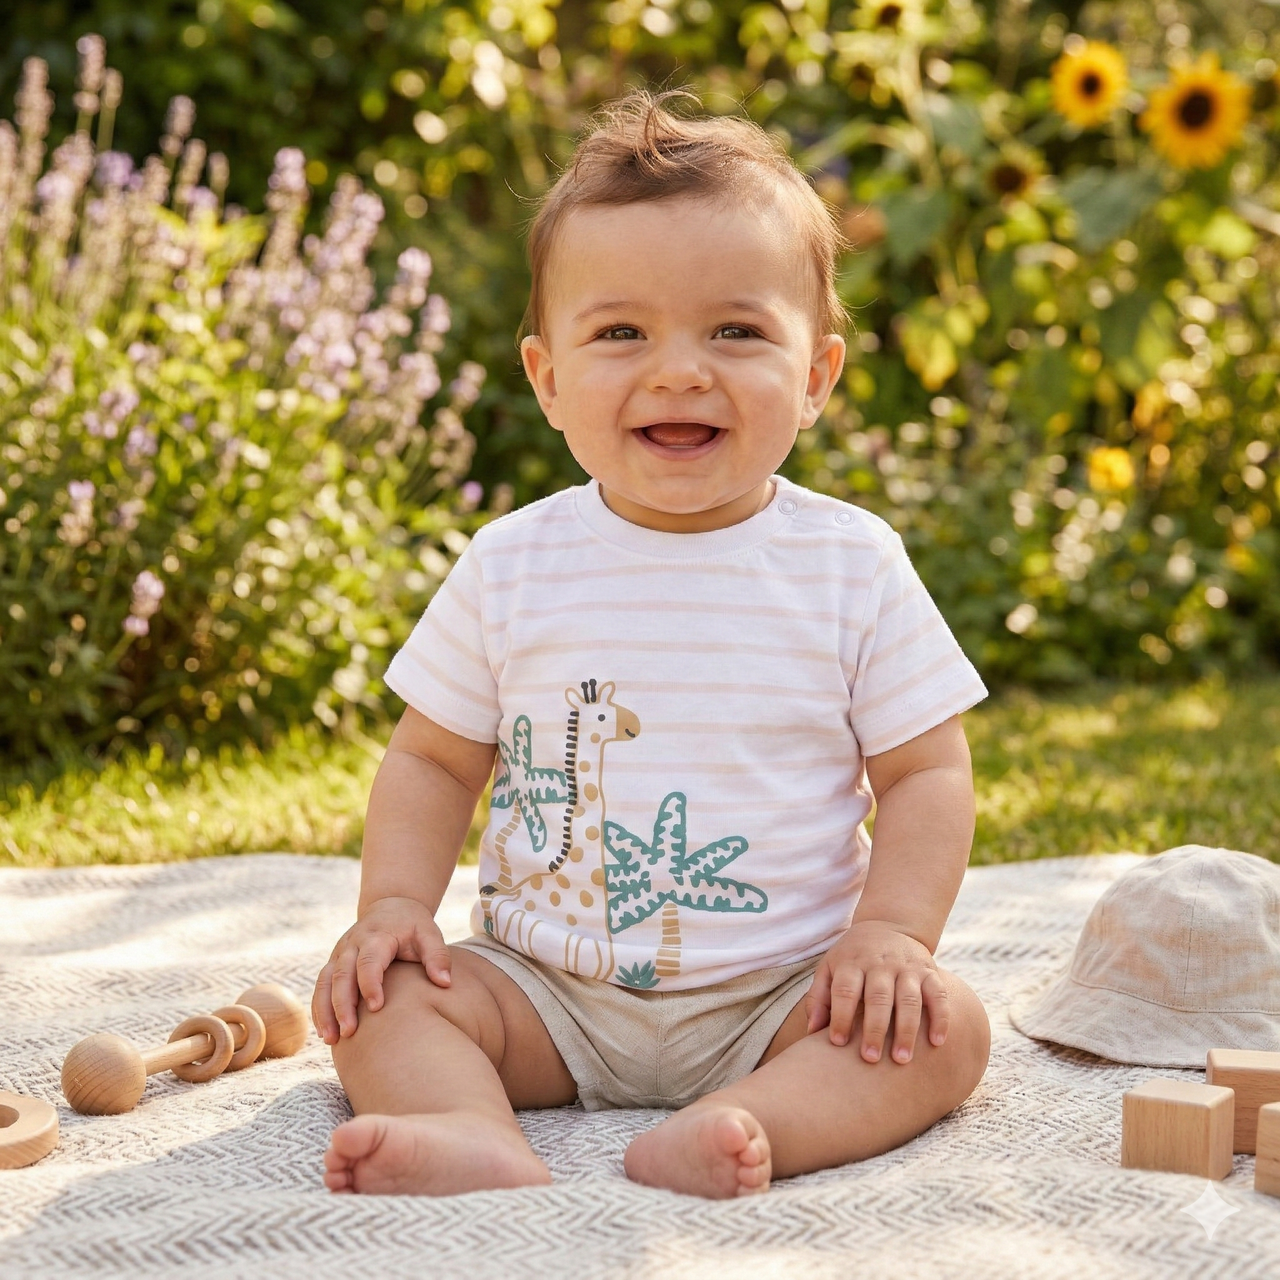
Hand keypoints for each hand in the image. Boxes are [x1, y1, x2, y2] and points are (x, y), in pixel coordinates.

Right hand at [311, 896, 451, 1044]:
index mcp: (377, 936)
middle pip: (342, 974)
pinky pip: (321, 987)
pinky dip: (319, 1009)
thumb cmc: (413, 926)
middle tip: (349, 1032)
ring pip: (325, 982)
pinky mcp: (334, 963)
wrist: (390, 907)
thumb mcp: (429, 934)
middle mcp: (353, 944)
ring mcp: (340, 953)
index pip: (369, 960)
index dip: (370, 983)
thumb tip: (445, 983)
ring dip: (325, 1011)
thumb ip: (437, 956)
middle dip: (343, 1004)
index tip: (377, 1007)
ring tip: (331, 1039)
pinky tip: (325, 1033)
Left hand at [805, 920, 948, 1063]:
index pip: (845, 990)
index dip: (841, 1016)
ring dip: (907, 1030)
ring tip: (902, 1059)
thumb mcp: (830, 968)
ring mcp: (907, 967)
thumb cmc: (853, 957)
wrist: (890, 925)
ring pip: (909, 999)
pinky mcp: (929, 972)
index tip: (838, 1043)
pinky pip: (938, 995)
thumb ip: (819, 997)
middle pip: (878, 997)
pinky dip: (940, 1018)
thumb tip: (812, 1031)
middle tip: (870, 1059)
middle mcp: (880, 964)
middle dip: (874, 1029)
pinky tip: (937, 1042)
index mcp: (852, 963)